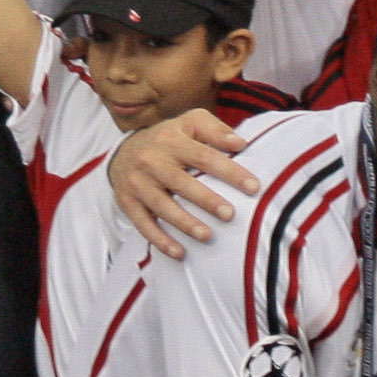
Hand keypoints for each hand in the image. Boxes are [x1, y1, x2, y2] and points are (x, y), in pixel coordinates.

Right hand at [106, 110, 262, 258]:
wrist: (123, 150)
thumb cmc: (167, 139)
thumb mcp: (189, 123)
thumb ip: (215, 130)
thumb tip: (240, 143)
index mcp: (170, 139)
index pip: (203, 156)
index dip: (229, 172)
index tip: (253, 187)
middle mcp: (151, 160)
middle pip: (180, 181)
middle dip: (205, 199)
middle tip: (229, 214)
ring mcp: (137, 182)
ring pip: (161, 205)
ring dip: (184, 222)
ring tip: (207, 235)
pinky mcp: (127, 202)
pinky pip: (143, 224)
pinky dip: (160, 240)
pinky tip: (179, 252)